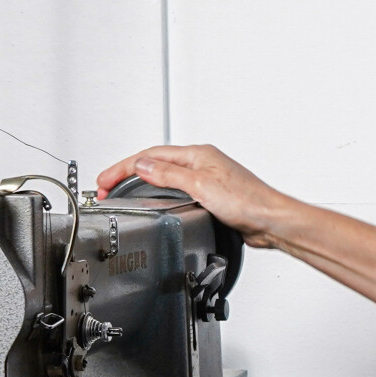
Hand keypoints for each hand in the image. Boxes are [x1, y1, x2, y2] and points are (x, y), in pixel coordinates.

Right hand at [94, 145, 294, 248]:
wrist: (271, 221)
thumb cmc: (248, 201)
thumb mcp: (201, 186)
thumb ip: (169, 175)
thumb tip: (142, 166)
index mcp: (198, 155)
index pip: (151, 155)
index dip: (124, 167)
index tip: (105, 179)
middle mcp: (202, 163)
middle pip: (155, 162)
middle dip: (127, 173)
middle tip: (106, 186)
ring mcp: (206, 179)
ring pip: (165, 176)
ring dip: (141, 181)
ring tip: (122, 190)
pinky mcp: (211, 196)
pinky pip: (176, 189)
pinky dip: (158, 192)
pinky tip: (154, 200)